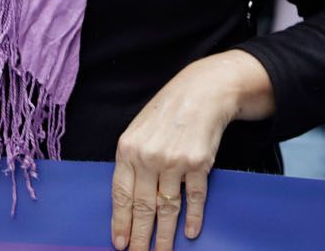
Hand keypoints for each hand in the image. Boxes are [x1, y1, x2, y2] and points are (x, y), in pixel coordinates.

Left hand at [112, 52, 268, 250]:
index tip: (120, 244)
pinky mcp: (200, 163)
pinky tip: (190, 232)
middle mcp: (149, 156)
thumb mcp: (139, 130)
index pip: (121, 196)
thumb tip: (127, 202)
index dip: (120, 223)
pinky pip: (194, 197)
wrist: (204, 90)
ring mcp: (175, 161)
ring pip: (167, 207)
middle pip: (143, 207)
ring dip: (165, 235)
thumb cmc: (168, 111)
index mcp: (128, 149)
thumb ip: (131, 162)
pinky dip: (193, 217)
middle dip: (140, 237)